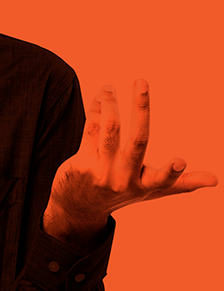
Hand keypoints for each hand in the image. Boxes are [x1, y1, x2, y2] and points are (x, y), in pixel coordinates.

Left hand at [42, 80, 217, 243]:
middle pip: (137, 141)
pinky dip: (96, 110)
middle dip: (141, 109)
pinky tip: (100, 100)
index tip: (181, 161)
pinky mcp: (82, 163)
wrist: (79, 207)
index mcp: (145, 185)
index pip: (163, 181)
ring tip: (109, 88)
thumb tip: (216, 181)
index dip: (173, 172)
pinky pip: (92, 129)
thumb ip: (183, 184)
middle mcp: (124, 179)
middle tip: (142, 82)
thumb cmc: (123, 192)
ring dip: (110, 103)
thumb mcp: (152, 191)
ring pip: (110, 128)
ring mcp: (102, 172)